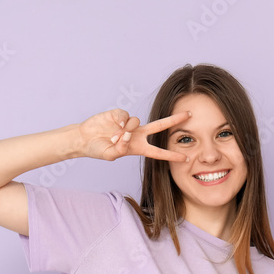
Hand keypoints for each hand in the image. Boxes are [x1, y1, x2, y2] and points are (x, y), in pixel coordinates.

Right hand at [76, 108, 190, 161]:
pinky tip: (115, 126)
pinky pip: (126, 116)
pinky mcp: (119, 114)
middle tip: (189, 115)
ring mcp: (129, 124)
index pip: (158, 152)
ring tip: (115, 137)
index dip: (171, 155)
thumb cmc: (98, 149)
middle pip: (160, 126)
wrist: (84, 138)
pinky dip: (121, 121)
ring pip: (136, 122)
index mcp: (138, 147)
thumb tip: (127, 136)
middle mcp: (137, 134)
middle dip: (174, 120)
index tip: (186, 158)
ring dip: (127, 130)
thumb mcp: (110, 155)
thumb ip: (120, 149)